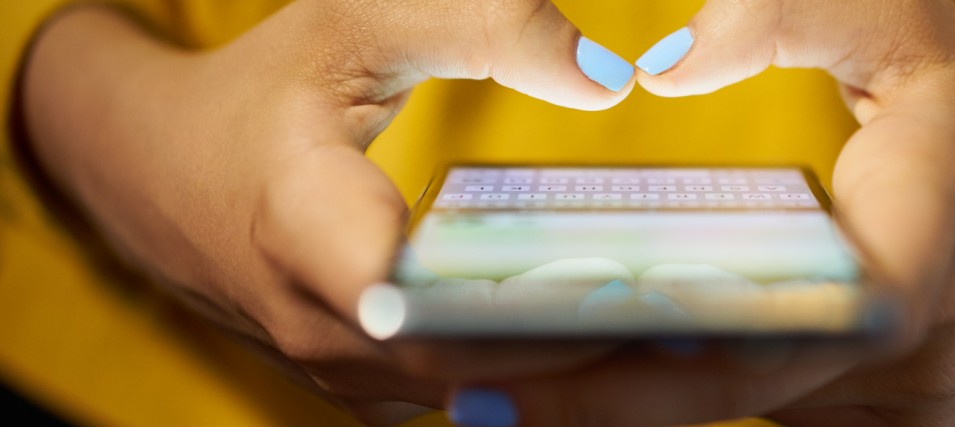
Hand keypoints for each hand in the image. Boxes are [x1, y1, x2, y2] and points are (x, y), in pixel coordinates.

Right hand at [20, 1, 636, 423]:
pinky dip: (539, 376)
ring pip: (478, 394)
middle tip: (714, 321)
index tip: (647, 295)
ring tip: (689, 336)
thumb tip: (609, 76)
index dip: (541, 313)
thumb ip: (484, 27)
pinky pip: (465, 394)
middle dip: (595, 351)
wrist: (152, 171)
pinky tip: (618, 344)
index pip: (434, 305)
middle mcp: (321, 329)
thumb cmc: (262, 88)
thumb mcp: (356, 22)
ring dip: (577, 373)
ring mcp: (340, 373)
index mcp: (305, 231)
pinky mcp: (362, 385)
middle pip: (479, 367)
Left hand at [450, 0, 954, 424]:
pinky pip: (771, 413)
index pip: (809, 307)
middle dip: (602, 399)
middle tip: (469, 398)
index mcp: (931, 229)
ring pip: (748, 413)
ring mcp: (913, 401)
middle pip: (743, 388)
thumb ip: (783, 20)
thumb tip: (656, 70)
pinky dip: (684, 402)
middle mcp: (921, 345)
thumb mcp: (897, 21)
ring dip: (630, 407)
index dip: (681, 343)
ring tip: (501, 395)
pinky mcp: (895, 420)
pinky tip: (590, 391)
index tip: (557, 349)